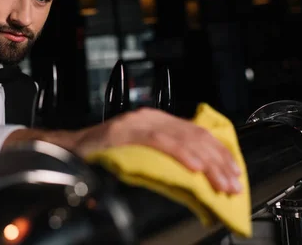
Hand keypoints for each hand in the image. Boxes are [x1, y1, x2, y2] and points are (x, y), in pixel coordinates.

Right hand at [72, 107, 242, 193]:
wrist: (68, 150)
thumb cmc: (101, 154)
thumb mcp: (139, 151)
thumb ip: (163, 153)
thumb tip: (195, 172)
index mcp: (155, 120)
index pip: (196, 132)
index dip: (219, 151)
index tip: (234, 170)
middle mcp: (149, 117)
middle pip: (194, 135)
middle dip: (218, 161)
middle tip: (232, 183)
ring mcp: (137, 123)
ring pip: (181, 137)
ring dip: (206, 162)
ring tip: (220, 180)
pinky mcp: (125, 132)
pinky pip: (158, 141)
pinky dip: (180, 154)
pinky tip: (194, 167)